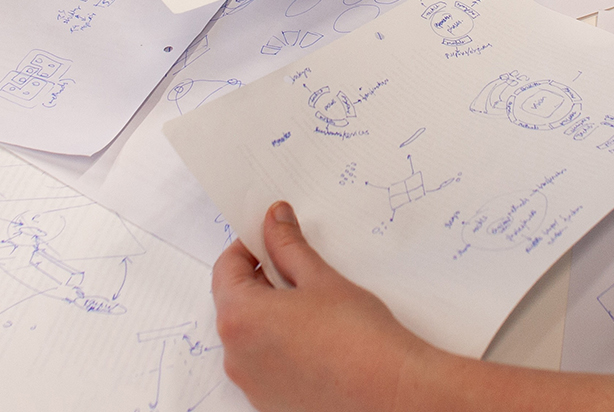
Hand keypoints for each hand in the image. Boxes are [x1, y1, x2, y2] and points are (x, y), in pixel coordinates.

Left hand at [212, 201, 441, 411]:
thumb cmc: (357, 335)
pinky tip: (316, 339)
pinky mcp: (269, 401)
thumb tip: (274, 219)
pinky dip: (279, 345)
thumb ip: (289, 246)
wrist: (387, 389)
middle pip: (235, 302)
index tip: (272, 237)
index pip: (226, 268)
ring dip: (270, 314)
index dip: (249, 246)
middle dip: (262, 280)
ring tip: (314, 308)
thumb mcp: (321, 278)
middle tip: (300, 269)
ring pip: (249, 334)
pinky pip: (263, 362)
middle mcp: (235, 354)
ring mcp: (250, 382)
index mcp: (240, 317)